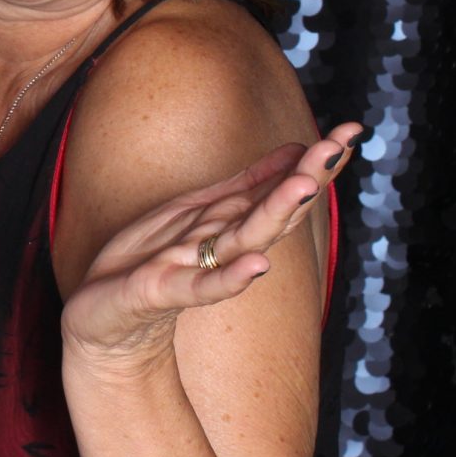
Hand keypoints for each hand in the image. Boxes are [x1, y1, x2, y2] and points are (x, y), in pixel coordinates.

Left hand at [61, 122, 361, 370]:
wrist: (104, 326)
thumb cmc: (150, 265)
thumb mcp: (197, 214)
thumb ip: (246, 189)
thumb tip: (293, 152)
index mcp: (229, 223)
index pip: (280, 187)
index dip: (314, 161)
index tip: (352, 131)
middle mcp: (223, 246)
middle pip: (272, 210)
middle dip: (307, 178)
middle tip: (340, 145)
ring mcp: (195, 270)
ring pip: (243, 239)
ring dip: (275, 213)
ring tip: (305, 185)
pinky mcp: (163, 293)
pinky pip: (200, 286)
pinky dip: (230, 278)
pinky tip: (258, 266)